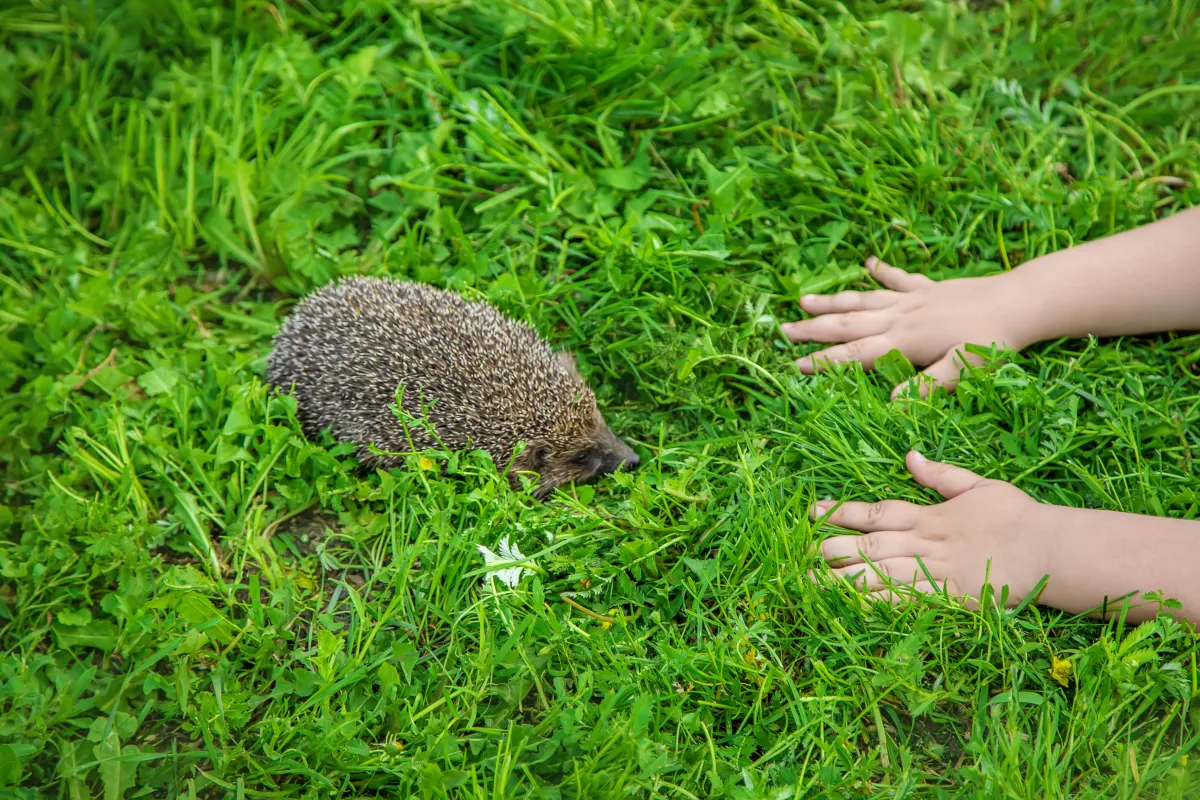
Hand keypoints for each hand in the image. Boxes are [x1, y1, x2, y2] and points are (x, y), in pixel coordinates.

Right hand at [781, 257, 1032, 397]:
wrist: (1018, 301)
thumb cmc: (992, 341)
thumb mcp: (961, 370)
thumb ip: (926, 387)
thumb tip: (891, 404)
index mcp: (903, 341)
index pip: (854, 353)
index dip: (823, 361)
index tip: (794, 365)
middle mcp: (899, 317)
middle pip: (847, 323)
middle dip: (813, 328)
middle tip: (782, 330)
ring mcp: (912, 300)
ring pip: (862, 300)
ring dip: (832, 301)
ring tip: (803, 299)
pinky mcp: (928, 288)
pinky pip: (898, 279)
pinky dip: (882, 272)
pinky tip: (868, 264)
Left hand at [813, 451, 1048, 607]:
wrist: (1050, 549)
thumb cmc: (1015, 515)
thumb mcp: (977, 484)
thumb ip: (940, 474)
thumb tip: (909, 454)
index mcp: (928, 515)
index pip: (875, 512)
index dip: (841, 512)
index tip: (813, 512)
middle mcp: (925, 543)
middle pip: (869, 545)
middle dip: (834, 548)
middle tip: (801, 551)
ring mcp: (935, 572)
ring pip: (879, 574)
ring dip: (843, 578)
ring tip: (812, 582)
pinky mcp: (948, 599)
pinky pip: (906, 603)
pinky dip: (877, 604)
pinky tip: (852, 608)